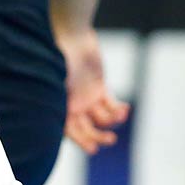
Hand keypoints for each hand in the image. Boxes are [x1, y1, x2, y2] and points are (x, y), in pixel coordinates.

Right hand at [56, 27, 128, 155]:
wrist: (73, 35)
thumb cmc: (61, 57)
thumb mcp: (58, 81)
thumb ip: (62, 101)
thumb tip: (64, 121)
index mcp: (60, 106)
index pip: (70, 131)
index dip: (81, 141)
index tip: (93, 148)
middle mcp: (73, 105)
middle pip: (86, 129)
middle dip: (98, 136)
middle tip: (110, 140)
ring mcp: (87, 97)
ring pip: (101, 118)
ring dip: (112, 120)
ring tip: (120, 115)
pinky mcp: (99, 88)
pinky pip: (110, 104)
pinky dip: (118, 109)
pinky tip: (125, 109)